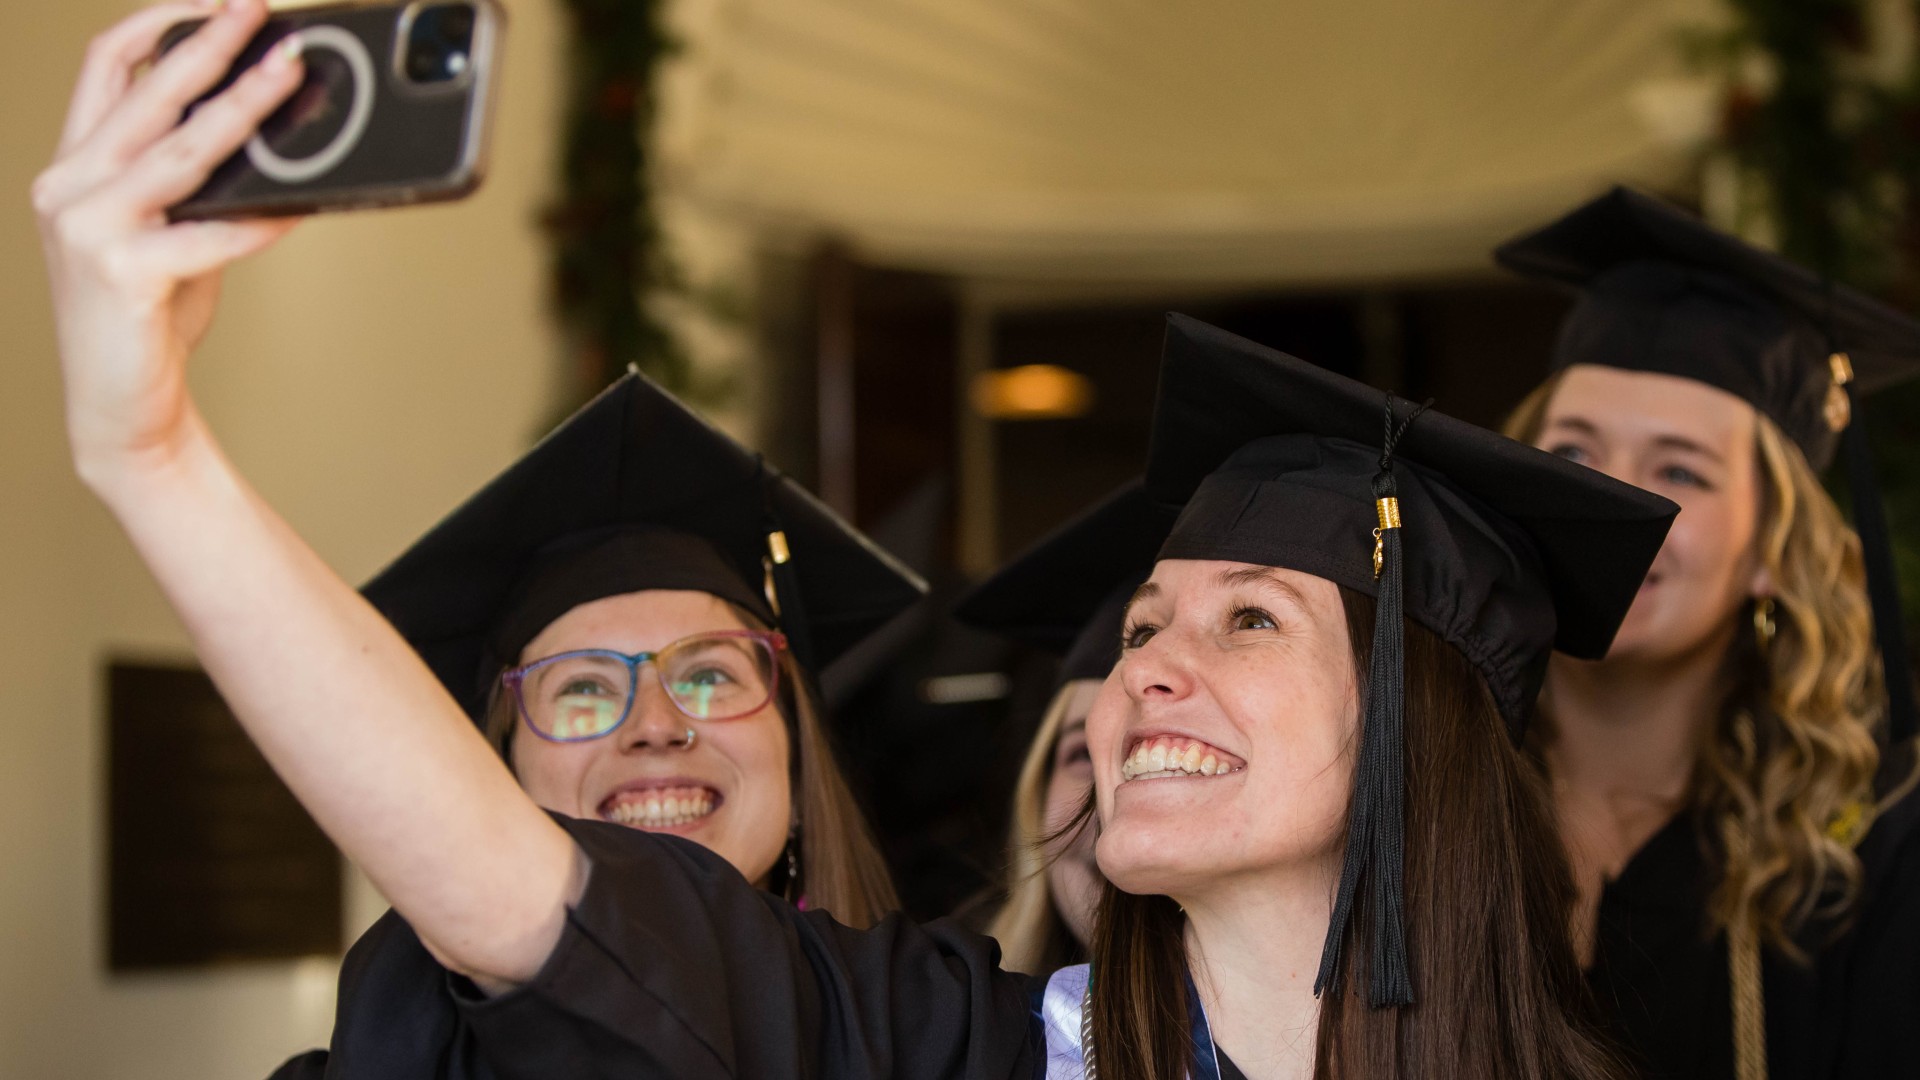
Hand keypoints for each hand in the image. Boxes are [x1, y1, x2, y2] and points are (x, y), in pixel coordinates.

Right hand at [34, 0, 303, 490]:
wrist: (122, 408)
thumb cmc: (149, 317)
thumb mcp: (168, 230)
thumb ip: (195, 183)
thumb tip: (269, 134)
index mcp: (74, 166)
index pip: (105, 66)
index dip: (158, 22)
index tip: (217, 1)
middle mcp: (68, 186)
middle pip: (147, 91)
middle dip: (211, 43)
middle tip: (261, 11)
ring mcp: (88, 227)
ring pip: (180, 149)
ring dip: (245, 106)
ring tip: (290, 75)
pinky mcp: (121, 273)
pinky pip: (211, 233)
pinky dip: (263, 217)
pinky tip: (302, 204)